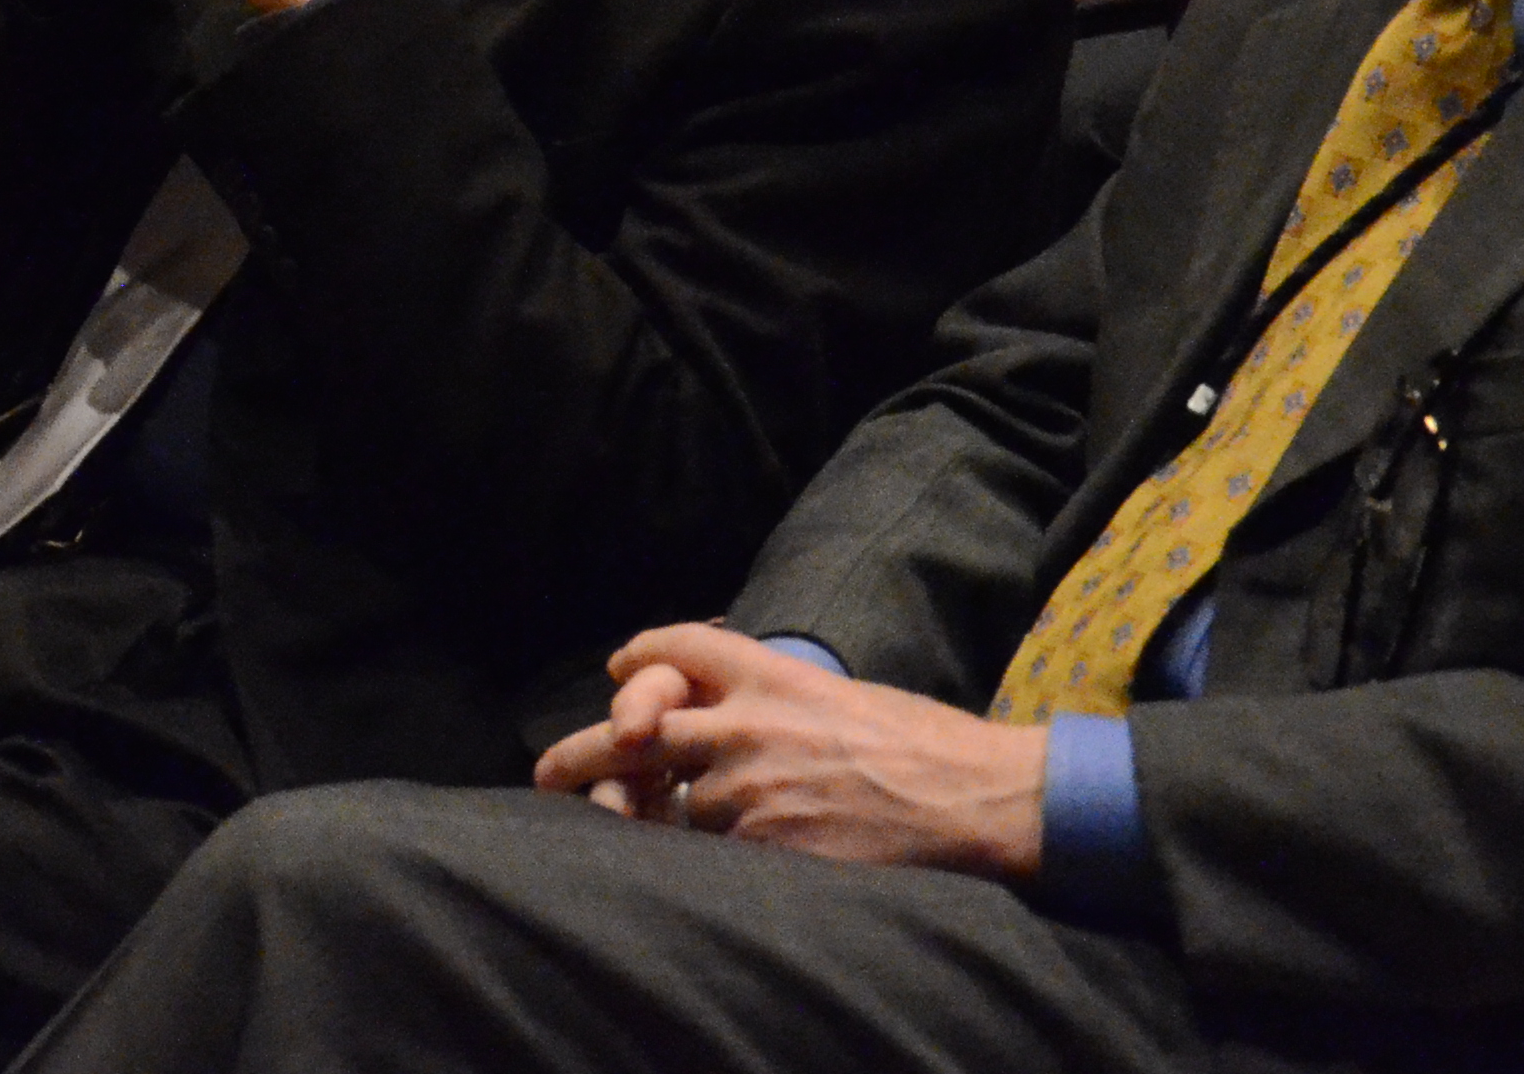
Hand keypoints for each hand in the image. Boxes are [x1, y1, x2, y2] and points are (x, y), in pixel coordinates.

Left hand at [531, 626, 1045, 880]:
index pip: (680, 648)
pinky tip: (707, 874)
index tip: (617, 670)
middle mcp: (746, 724)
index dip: (640, 658)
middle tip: (548, 773)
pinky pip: (709, 858)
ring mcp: (750, 788)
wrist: (975, 800)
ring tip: (657, 837)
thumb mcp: (846, 698)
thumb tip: (735, 724)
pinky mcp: (765, 846)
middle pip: (637, 731)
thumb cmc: (929, 749)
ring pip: (677, 810)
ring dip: (666, 825)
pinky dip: (702, 864)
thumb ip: (778, 706)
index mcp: (773, 675)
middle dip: (585, 755)